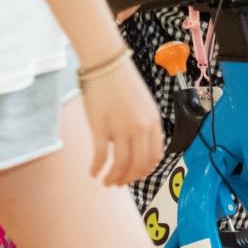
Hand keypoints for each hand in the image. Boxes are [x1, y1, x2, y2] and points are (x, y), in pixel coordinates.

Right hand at [82, 60, 163, 187]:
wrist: (106, 64)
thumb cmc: (123, 82)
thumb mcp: (144, 104)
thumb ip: (145, 125)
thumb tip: (140, 147)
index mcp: (154, 122)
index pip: (154, 157)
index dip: (145, 171)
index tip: (136, 175)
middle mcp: (141, 128)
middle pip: (138, 165)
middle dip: (129, 178)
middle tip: (120, 183)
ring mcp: (121, 129)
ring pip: (121, 165)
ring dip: (113, 178)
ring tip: (106, 182)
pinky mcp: (101, 128)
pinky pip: (100, 157)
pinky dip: (97, 169)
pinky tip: (92, 173)